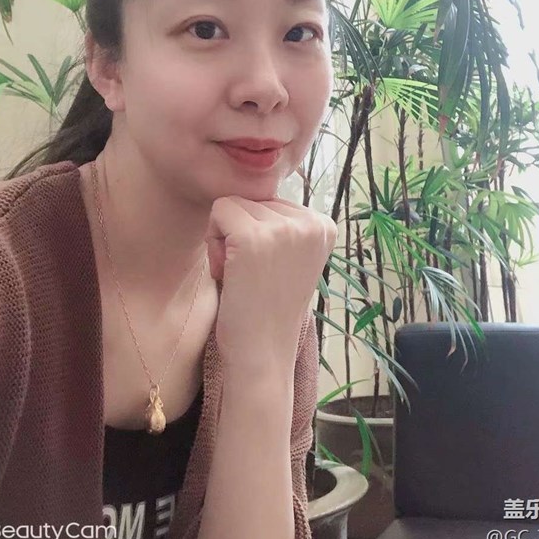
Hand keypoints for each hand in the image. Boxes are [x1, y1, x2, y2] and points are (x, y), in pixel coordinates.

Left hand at [205, 195, 337, 373]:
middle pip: (253, 200)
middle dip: (242, 234)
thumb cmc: (267, 307)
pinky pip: (219, 211)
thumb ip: (283, 224)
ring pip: (233, 204)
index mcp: (324, 225)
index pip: (272, 202)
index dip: (260, 234)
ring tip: (242, 276)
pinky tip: (229, 273)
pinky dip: (214, 241)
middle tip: (253, 276)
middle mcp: (311, 222)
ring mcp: (284, 228)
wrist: (263, 353)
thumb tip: (258, 185)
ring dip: (226, 239)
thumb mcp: (289, 256)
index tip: (269, 270)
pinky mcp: (253, 236)